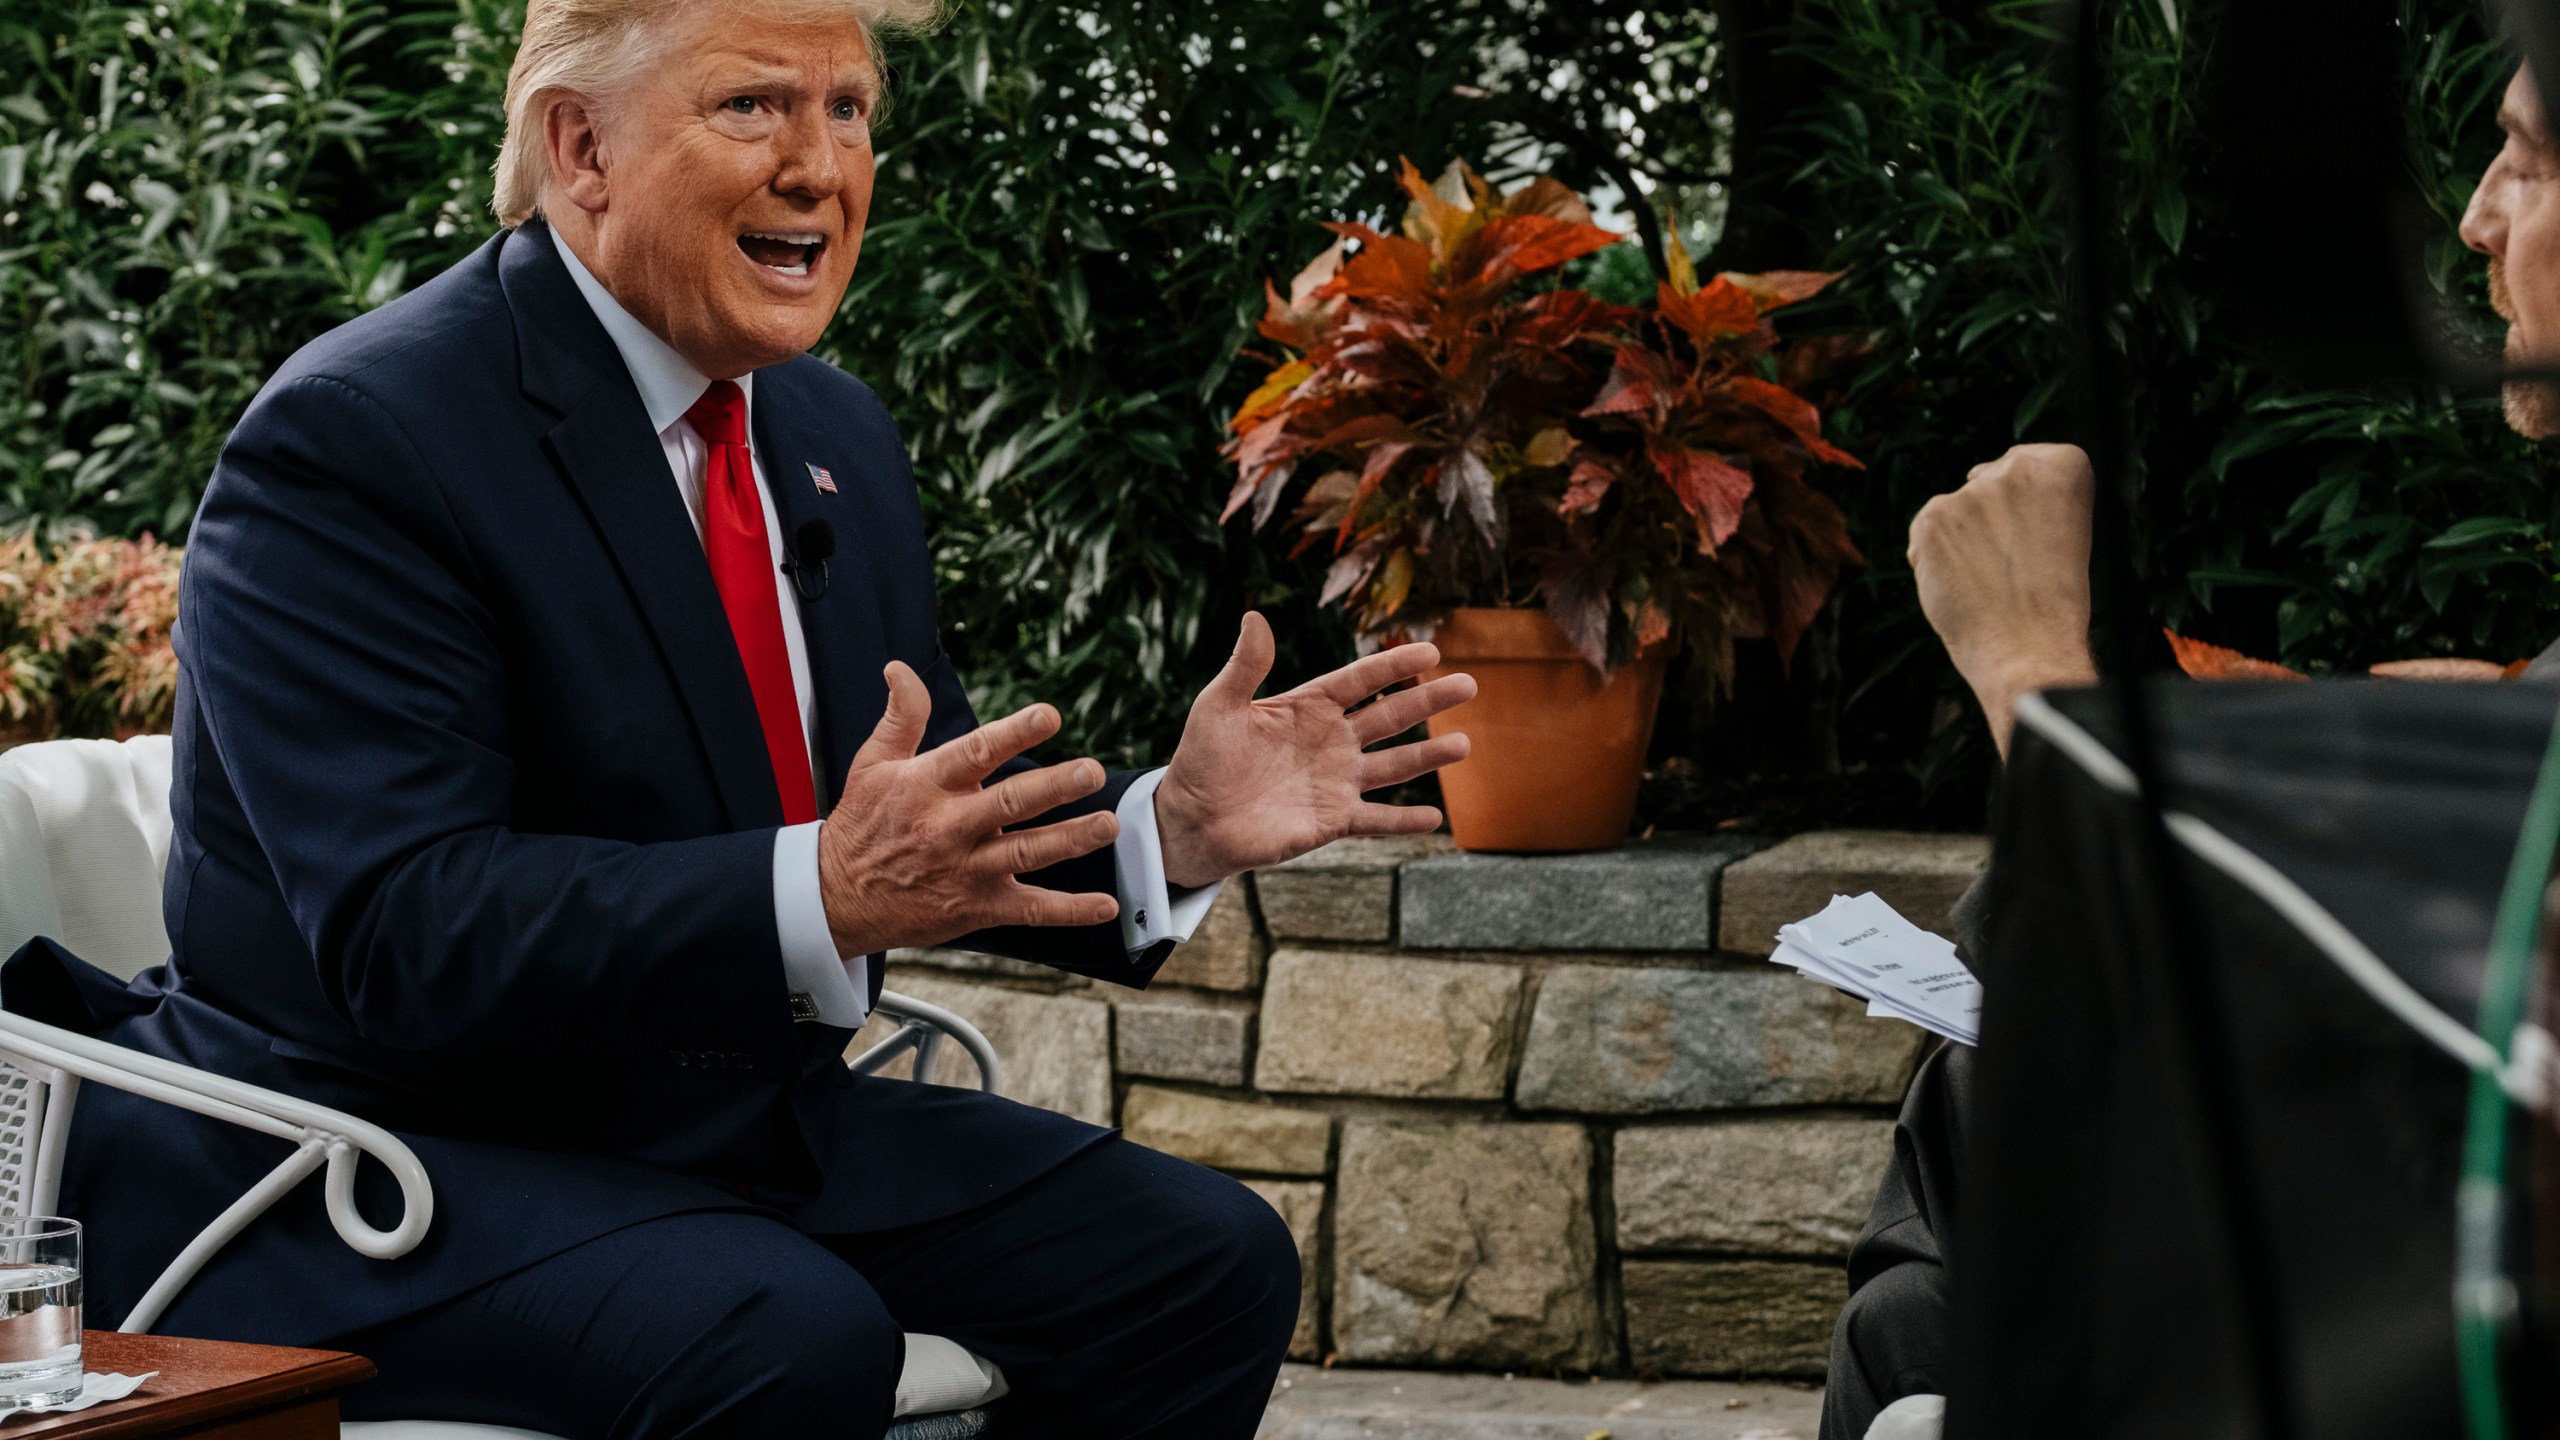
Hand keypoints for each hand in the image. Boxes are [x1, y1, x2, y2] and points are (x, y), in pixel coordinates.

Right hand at [817, 662, 1121, 954]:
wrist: (837, 899)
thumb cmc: (861, 826)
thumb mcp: (872, 765)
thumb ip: (901, 716)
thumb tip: (901, 669)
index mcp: (927, 785)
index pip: (975, 753)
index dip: (1014, 733)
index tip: (1049, 715)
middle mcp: (949, 827)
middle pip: (1009, 804)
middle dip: (1054, 787)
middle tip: (1091, 771)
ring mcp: (966, 870)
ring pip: (1026, 854)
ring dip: (1070, 840)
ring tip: (1107, 825)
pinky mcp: (977, 907)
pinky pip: (1030, 910)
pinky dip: (1069, 911)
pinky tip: (1104, 906)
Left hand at [1153, 613, 1476, 888]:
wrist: (1192, 818)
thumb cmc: (1202, 758)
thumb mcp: (1218, 705)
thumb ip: (1245, 666)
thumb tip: (1253, 616)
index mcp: (1309, 707)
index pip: (1360, 680)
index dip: (1394, 665)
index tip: (1431, 651)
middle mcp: (1331, 741)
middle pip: (1389, 717)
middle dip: (1428, 701)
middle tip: (1468, 684)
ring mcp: (1336, 781)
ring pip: (1393, 766)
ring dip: (1427, 757)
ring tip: (1463, 745)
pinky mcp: (1331, 821)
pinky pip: (1375, 820)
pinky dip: (1403, 822)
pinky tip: (1434, 818)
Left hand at [1908, 442, 2101, 756]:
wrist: (2030, 652)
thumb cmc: (2053, 602)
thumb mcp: (2063, 532)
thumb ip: (2030, 498)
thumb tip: (1976, 476)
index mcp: (2065, 465)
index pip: (2031, 461)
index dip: (2026, 504)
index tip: (2037, 536)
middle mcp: (2018, 468)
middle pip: (1988, 478)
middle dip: (1989, 517)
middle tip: (2010, 565)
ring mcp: (1972, 492)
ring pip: (1955, 507)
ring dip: (1961, 539)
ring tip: (1987, 581)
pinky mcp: (1934, 518)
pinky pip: (1924, 529)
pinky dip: (1931, 556)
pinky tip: (1958, 585)